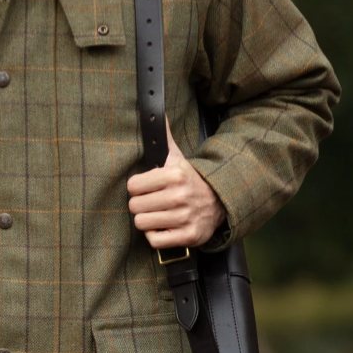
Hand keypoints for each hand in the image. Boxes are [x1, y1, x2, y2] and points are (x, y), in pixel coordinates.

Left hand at [126, 118, 225, 249]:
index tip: (146, 188)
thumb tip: (156, 112)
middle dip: (140, 205)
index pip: (133, 186)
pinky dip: (156, 236)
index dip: (136, 188)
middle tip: (152, 203)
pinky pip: (155, 240)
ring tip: (158, 215)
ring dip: (147, 221)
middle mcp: (180, 196)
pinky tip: (164, 228)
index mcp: (175, 175)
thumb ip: (163, 138)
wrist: (220, 201)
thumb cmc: (190, 180)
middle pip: (135, 206)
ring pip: (142, 224)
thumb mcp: (177, 158)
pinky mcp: (190, 236)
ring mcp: (186, 217)